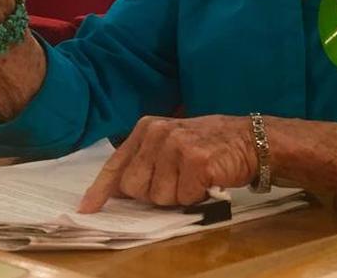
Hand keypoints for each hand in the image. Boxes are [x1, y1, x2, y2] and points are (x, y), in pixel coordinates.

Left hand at [78, 115, 257, 211]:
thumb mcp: (170, 144)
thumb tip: (116, 190)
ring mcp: (176, 145)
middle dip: (154, 194)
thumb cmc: (209, 145)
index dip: (100, 190)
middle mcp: (158, 133)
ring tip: (194, 178)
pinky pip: (184, 197)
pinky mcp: (196, 161)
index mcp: (147, 128)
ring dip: (178, 196)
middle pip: (135, 188)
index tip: (87, 209)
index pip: (116, 164)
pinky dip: (196, 196)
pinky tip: (207, 179)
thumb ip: (143, 162)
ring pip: (159, 196)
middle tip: (177, 181)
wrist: (249, 139)